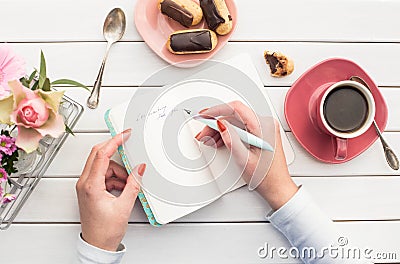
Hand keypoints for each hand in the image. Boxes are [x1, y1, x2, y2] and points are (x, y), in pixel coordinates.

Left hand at [76, 129, 145, 250]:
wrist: (97, 245)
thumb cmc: (105, 231)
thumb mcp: (124, 206)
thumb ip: (133, 184)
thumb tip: (139, 169)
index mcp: (91, 185)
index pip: (102, 155)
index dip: (114, 142)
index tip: (124, 134)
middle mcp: (84, 183)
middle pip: (98, 155)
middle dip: (114, 150)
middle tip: (126, 144)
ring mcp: (86, 186)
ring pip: (103, 166)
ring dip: (117, 170)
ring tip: (127, 184)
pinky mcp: (89, 190)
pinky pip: (103, 175)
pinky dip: (114, 178)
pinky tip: (122, 188)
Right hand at [195, 101, 297, 209]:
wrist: (277, 188)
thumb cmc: (267, 178)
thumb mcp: (244, 160)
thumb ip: (231, 140)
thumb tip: (220, 124)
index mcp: (264, 127)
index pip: (236, 109)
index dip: (216, 110)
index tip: (204, 115)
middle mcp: (265, 124)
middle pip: (234, 115)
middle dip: (215, 123)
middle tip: (203, 133)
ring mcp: (263, 128)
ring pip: (235, 121)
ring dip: (220, 129)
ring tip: (208, 139)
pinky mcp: (260, 133)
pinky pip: (240, 127)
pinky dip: (228, 133)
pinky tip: (218, 141)